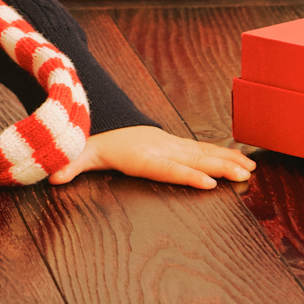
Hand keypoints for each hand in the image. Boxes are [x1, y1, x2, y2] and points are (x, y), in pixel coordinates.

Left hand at [48, 125, 255, 189]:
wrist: (112, 121)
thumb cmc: (100, 144)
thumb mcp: (84, 153)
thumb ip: (71, 165)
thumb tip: (53, 177)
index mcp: (142, 155)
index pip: (166, 167)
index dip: (186, 174)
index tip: (208, 182)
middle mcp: (162, 148)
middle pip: (193, 158)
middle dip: (219, 166)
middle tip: (242, 175)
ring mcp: (174, 145)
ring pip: (204, 153)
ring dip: (228, 161)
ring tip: (250, 170)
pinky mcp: (180, 146)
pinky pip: (205, 150)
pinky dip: (226, 154)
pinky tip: (244, 161)